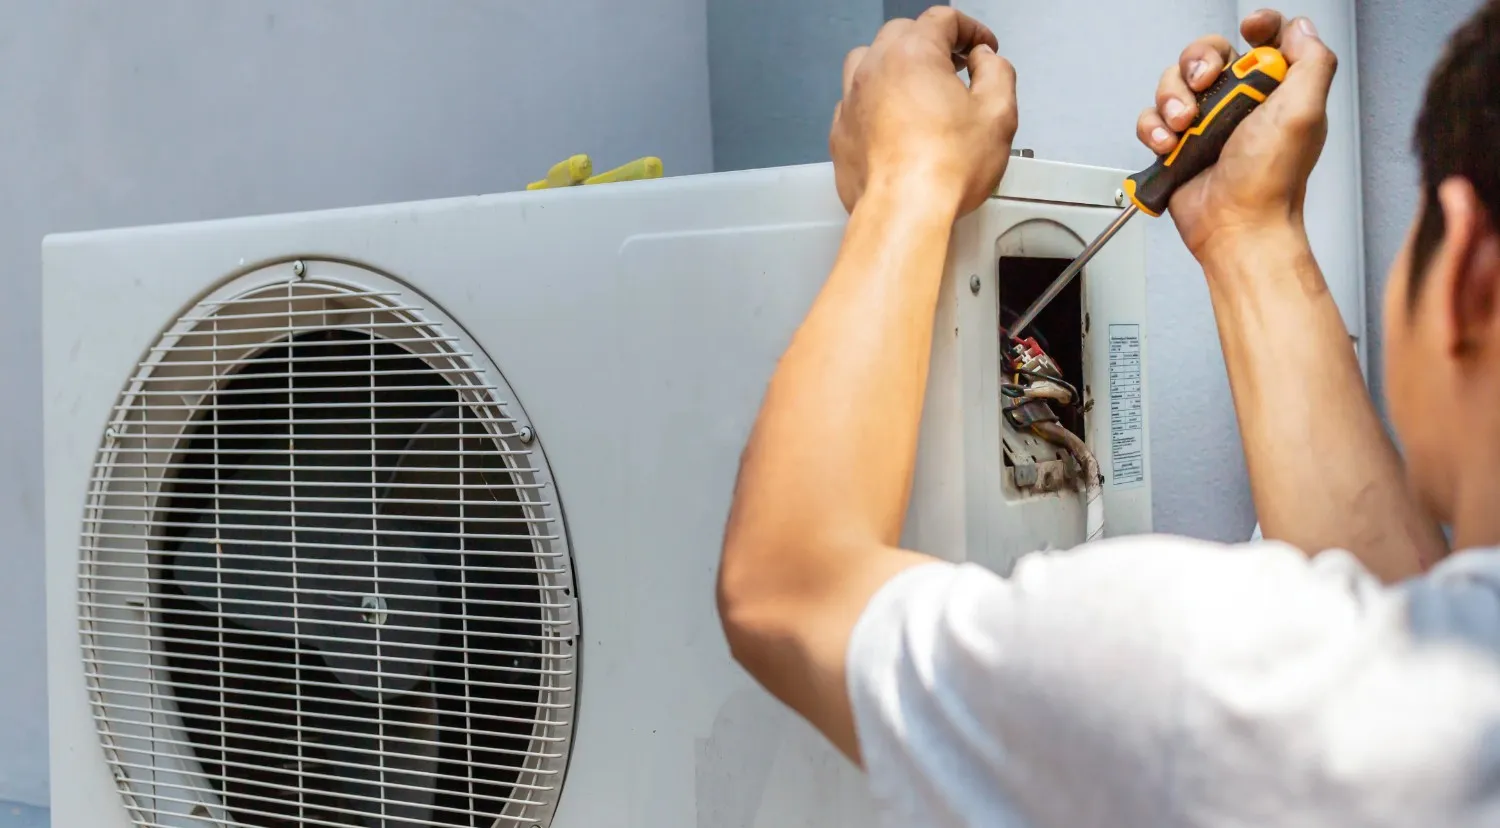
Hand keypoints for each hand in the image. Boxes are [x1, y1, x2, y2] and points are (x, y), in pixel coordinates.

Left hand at [831, 7, 1017, 216]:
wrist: (904, 211)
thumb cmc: (946, 167)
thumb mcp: (998, 112)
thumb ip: (997, 72)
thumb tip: (985, 61)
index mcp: (912, 53)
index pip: (942, 20)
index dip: (970, 29)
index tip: (983, 47)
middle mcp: (874, 69)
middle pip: (902, 34)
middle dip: (933, 43)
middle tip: (957, 65)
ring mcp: (851, 100)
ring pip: (869, 61)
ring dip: (896, 66)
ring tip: (919, 87)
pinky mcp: (840, 132)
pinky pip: (856, 101)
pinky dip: (875, 101)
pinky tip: (894, 120)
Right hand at [1136, 10, 1337, 261]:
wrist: (1235, 224)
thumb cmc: (1270, 180)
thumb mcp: (1305, 111)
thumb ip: (1311, 61)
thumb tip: (1300, 29)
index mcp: (1275, 89)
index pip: (1266, 38)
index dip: (1256, 27)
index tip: (1249, 29)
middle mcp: (1239, 103)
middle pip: (1207, 54)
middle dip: (1198, 63)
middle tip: (1204, 85)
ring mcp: (1205, 123)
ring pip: (1173, 84)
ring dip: (1171, 100)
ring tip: (1183, 125)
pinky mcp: (1177, 145)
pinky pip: (1152, 119)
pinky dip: (1154, 129)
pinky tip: (1170, 145)